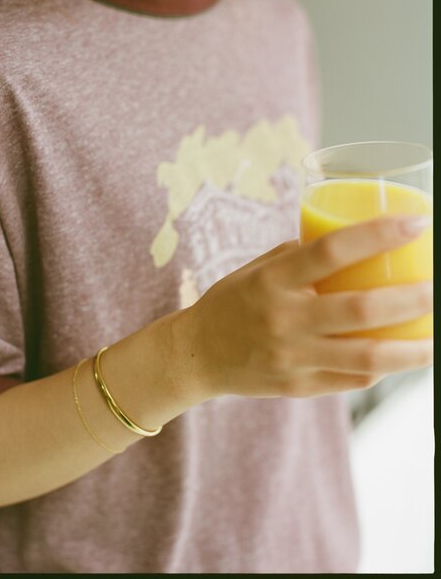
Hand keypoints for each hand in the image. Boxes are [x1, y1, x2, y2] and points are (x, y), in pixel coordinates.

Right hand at [177, 216, 432, 398]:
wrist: (195, 355)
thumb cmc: (230, 302)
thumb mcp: (257, 269)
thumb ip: (301, 258)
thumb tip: (352, 245)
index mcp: (271, 281)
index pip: (331, 251)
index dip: (378, 234)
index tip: (417, 223)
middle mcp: (282, 320)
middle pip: (359, 310)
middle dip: (412, 299)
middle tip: (437, 287)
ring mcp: (291, 358)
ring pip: (365, 358)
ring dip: (411, 350)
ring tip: (435, 339)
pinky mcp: (297, 387)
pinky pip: (351, 380)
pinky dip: (380, 368)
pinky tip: (397, 357)